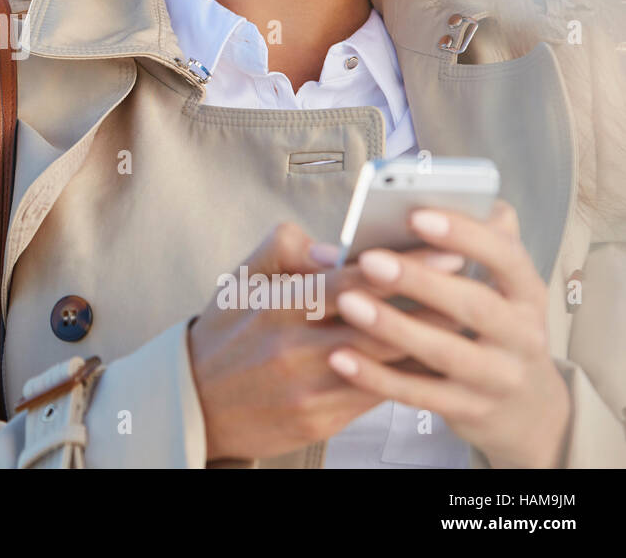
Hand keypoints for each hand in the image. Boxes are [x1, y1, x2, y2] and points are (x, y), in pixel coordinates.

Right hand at [188, 221, 467, 461]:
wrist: (197, 403)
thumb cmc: (227, 335)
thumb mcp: (241, 281)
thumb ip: (283, 250)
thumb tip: (335, 247)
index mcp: (274, 307)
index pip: (344, 282)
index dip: (396, 266)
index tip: (440, 250)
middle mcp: (292, 350)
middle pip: (376, 325)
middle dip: (429, 301)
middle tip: (472, 280)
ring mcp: (309, 389)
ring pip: (383, 362)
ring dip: (427, 339)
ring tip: (465, 316)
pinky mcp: (320, 421)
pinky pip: (376, 394)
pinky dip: (408, 374)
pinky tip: (435, 357)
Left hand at [325, 199, 570, 468]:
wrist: (526, 408)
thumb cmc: (495, 326)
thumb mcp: (502, 286)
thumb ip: (480, 241)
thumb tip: (452, 194)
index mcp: (526, 292)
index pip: (506, 257)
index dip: (465, 234)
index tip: (416, 214)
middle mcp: (522, 335)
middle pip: (474, 305)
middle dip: (420, 280)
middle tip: (370, 258)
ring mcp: (498, 377)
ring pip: (445, 352)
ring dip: (394, 327)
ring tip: (348, 303)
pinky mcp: (470, 410)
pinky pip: (420, 394)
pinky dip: (377, 377)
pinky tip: (339, 357)